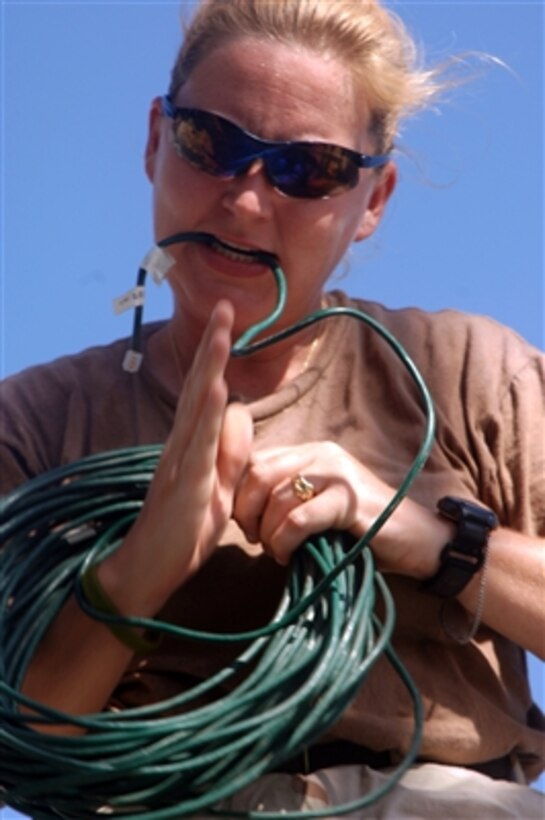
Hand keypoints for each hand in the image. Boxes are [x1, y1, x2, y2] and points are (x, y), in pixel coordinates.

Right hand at [102, 300, 253, 613]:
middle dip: (212, 346)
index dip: (215, 357)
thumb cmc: (183, 531)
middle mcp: (181, 444)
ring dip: (210, 367)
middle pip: (198, 386)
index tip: (227, 322)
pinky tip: (217, 389)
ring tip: (220, 332)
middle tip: (225, 306)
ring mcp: (179, 462)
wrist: (149, 570)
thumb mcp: (218, 487)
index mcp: (191, 445)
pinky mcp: (184, 485)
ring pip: (196, 406)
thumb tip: (242, 410)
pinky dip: (207, 415)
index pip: (205, 392)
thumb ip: (230, 452)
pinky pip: (198, 445)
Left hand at [234, 441, 445, 576]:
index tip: (245, 524)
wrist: (420, 542)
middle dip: (246, 512)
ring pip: (275, 498)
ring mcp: (337, 473)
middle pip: (257, 473)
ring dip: (267, 533)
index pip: (254, 459)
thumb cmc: (363, 531)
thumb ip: (285, 500)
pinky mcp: (349, 499)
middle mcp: (322, 454)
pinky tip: (289, 555)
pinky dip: (285, 541)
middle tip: (255, 539)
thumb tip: (238, 513)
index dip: (239, 493)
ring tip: (277, 552)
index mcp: (311, 452)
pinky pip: (299, 519)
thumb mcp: (318, 507)